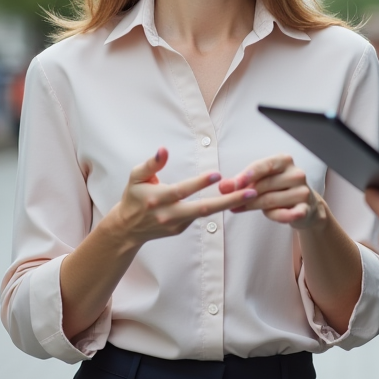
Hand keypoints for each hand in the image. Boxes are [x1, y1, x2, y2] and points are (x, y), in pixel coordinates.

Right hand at [106, 147, 256, 247]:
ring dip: (229, 204)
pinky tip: (233, 198)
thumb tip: (164, 150)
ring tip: (250, 194)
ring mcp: (176, 224)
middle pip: (202, 208)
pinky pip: (200, 216)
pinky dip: (217, 207)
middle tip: (249, 192)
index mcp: (157, 199)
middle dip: (228, 201)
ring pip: (206, 214)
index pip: (181, 190)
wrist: (128, 228)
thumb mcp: (136, 177)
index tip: (217, 175)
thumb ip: (151, 164)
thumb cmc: (134, 196)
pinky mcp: (181, 229)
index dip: (199, 183)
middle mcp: (168, 214)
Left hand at [219, 154, 326, 229]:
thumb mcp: (260, 181)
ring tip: (240, 208)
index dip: (248, 175)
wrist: (306, 207)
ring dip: (253, 206)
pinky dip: (276, 216)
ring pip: (271, 200)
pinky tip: (268, 215)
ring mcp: (303, 192)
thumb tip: (223, 186)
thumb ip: (242, 182)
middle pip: (264, 185)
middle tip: (229, 202)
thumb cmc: (278, 190)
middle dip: (244, 195)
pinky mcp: (306, 209)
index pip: (264, 166)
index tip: (234, 184)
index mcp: (284, 161)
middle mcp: (296, 174)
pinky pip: (286, 214)